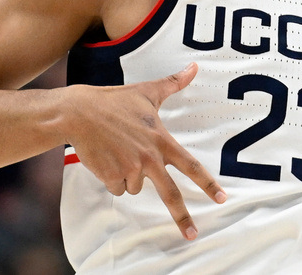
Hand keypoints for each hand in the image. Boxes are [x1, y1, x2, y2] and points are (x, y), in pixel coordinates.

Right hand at [67, 63, 225, 239]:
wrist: (79, 113)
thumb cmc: (115, 101)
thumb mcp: (147, 91)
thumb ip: (173, 83)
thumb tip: (194, 67)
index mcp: (161, 140)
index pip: (191, 165)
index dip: (208, 183)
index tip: (222, 198)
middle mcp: (149, 157)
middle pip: (170, 194)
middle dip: (183, 217)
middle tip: (193, 235)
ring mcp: (131, 169)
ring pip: (136, 186)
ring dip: (128, 175)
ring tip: (118, 150)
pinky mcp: (112, 177)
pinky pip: (118, 188)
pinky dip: (112, 178)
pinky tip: (106, 158)